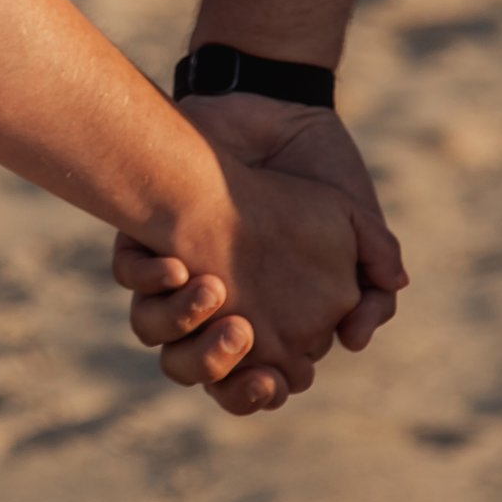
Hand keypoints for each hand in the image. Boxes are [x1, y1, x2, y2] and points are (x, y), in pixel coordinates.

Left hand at [112, 107, 404, 413]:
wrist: (279, 109)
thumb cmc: (320, 174)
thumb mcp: (359, 232)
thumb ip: (372, 291)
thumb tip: (355, 340)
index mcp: (262, 316)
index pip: (249, 381)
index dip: (257, 391)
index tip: (272, 380)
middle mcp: (212, 304)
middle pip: (192, 367)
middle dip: (211, 367)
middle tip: (240, 337)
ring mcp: (177, 271)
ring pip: (155, 329)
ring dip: (178, 323)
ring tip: (214, 291)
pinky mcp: (145, 233)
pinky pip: (129, 274)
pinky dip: (148, 277)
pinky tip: (178, 263)